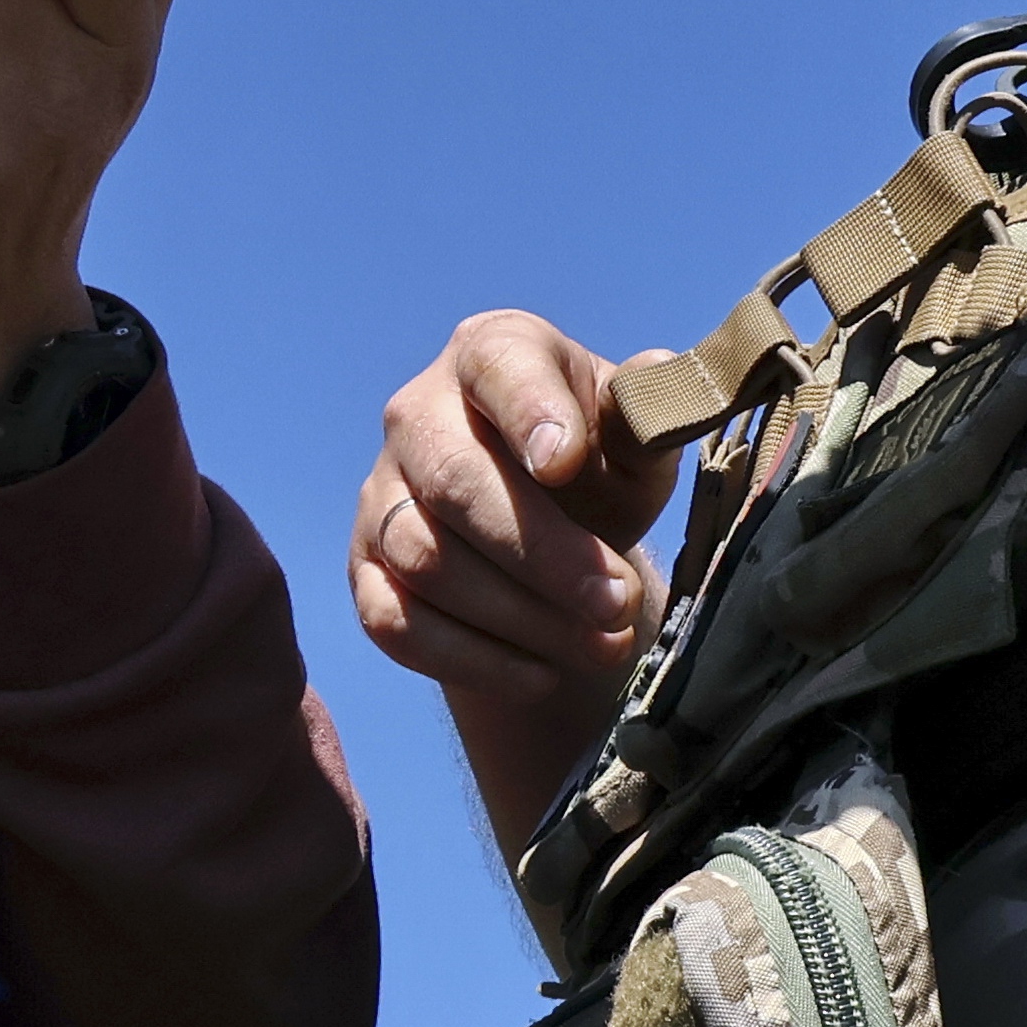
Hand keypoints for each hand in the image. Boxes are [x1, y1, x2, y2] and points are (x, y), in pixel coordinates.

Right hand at [350, 310, 679, 708]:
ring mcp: (380, 493)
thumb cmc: (596, 461)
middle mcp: (417, 413)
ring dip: (521, 617)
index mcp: (490, 353)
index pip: (498, 367)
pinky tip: (542, 673)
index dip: (529, 412)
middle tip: (617, 603)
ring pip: (426, 561)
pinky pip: (395, 623)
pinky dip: (472, 659)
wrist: (550, 523)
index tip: (567, 462)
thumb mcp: (632, 433)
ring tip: (603, 645)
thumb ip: (647, 410)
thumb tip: (660, 375)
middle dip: (543, 554)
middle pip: (455, 482)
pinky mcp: (366, 568)